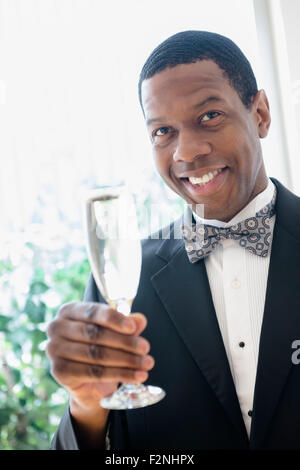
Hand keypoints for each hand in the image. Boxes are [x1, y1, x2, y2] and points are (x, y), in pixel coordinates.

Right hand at [46, 301, 153, 443]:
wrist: (87, 379)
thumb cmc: (99, 345)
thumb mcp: (115, 332)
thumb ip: (126, 324)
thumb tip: (140, 320)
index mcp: (69, 311)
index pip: (93, 312)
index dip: (114, 319)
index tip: (133, 327)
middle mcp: (56, 327)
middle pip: (95, 334)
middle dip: (124, 342)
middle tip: (145, 347)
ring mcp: (55, 350)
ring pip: (96, 355)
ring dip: (126, 360)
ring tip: (146, 363)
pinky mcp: (59, 371)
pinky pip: (94, 373)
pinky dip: (120, 374)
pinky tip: (137, 375)